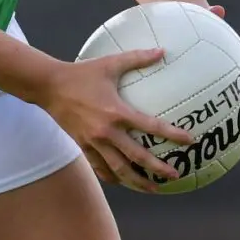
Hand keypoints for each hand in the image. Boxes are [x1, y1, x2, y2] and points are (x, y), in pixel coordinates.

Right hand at [38, 50, 192, 193]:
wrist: (50, 86)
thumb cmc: (82, 73)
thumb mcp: (110, 63)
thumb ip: (137, 58)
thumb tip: (162, 50)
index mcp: (117, 111)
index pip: (150, 126)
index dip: (172, 134)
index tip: (189, 140)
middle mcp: (107, 131)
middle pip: (137, 156)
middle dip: (158, 168)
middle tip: (175, 175)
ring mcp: (94, 141)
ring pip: (119, 169)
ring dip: (137, 181)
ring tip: (153, 188)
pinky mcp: (83, 146)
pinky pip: (100, 167)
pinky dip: (112, 177)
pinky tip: (122, 182)